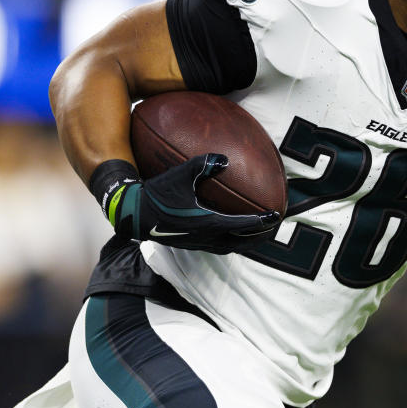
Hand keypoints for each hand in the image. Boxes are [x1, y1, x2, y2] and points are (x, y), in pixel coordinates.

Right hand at [108, 154, 280, 252]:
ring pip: (228, 248)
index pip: (241, 225)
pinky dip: (229, 241)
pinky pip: (216, 246)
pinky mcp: (189, 244)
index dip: (260, 221)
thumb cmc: (156, 193)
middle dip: (258, 237)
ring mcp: (196, 243)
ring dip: (244, 242)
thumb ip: (203, 164)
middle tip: (272, 228)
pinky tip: (229, 231)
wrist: (132, 214)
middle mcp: (205, 237)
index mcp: (207, 223)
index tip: (274, 215)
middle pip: (240, 242)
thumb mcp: (180, 175)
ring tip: (256, 234)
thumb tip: (225, 159)